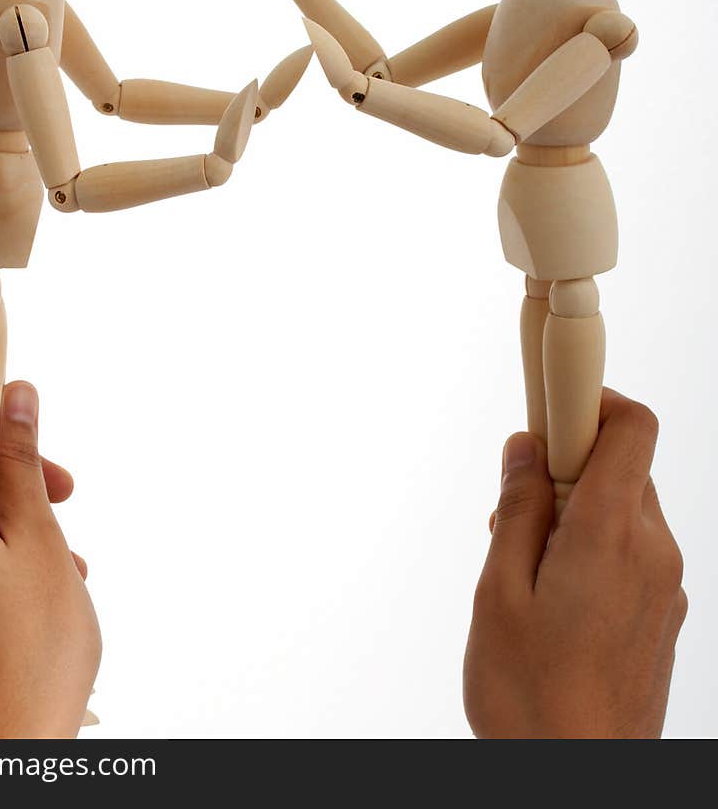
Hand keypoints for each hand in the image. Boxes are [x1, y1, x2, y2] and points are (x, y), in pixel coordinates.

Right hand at [464, 390, 685, 738]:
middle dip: (567, 465)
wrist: (578, 781)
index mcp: (610, 536)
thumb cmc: (532, 698)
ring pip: (624, 508)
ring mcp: (664, 584)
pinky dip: (594, 544)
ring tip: (526, 563)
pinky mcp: (662, 612)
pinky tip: (552, 593)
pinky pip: (632, 548)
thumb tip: (526, 449)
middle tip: (515, 502)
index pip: (632, 427)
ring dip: (577, 509)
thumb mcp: (500, 590)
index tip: (550, 396)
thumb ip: (518, 509)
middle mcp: (652, 551)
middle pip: (622, 466)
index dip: (592, 397)